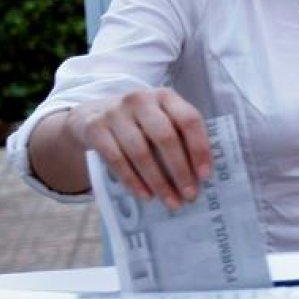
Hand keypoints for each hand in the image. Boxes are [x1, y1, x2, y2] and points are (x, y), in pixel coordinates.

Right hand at [66, 88, 210, 209]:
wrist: (92, 114)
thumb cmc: (139, 122)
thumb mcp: (160, 118)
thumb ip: (180, 136)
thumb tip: (200, 174)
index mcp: (165, 96)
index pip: (189, 120)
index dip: (200, 148)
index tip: (206, 176)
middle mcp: (141, 100)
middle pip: (165, 138)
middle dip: (180, 171)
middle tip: (190, 195)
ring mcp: (115, 113)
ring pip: (141, 152)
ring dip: (158, 182)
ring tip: (171, 201)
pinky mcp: (95, 128)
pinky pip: (116, 160)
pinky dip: (133, 181)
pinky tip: (146, 196)